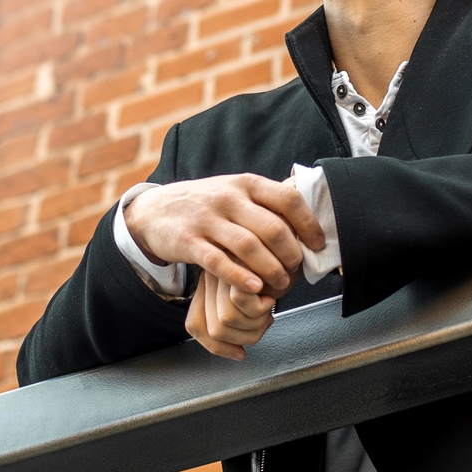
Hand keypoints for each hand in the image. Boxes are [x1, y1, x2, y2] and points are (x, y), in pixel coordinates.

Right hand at [124, 173, 324, 297]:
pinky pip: (219, 262)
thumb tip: (306, 221)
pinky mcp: (188, 242)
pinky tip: (253, 288)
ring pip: (249, 246)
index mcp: (246, 183)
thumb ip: (264, 203)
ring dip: (271, 269)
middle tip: (296, 270)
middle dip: (291, 254)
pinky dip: (240, 277)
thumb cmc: (205, 204)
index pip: (287, 198)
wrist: (153, 210)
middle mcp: (228, 198)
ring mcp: (207, 220)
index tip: (318, 243)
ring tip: (280, 285)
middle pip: (272, 227)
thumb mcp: (234, 191)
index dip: (308, 223)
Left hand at [186, 270, 274, 359]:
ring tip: (267, 304)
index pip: (196, 325)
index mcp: (210, 285)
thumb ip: (240, 321)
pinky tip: (271, 293)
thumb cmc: (280, 268)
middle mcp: (211, 276)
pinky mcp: (234, 262)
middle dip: (246, 336)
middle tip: (263, 320)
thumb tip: (236, 354)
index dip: (218, 347)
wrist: (293, 240)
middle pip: (214, 330)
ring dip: (256, 321)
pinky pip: (240, 302)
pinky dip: (262, 305)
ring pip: (227, 319)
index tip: (239, 351)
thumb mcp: (256, 298)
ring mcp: (220, 268)